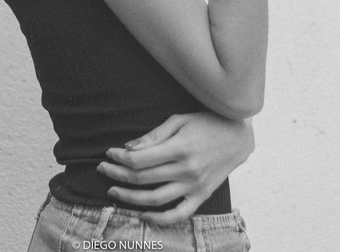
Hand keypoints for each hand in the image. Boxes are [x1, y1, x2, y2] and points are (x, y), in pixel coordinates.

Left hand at [97, 113, 253, 225]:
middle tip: (102, 169)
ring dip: (129, 197)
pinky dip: (159, 219)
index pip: (140, 159)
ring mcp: (194, 186)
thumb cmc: (205, 123)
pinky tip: (142, 213)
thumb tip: (128, 148)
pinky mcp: (201, 197)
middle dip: (118, 174)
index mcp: (179, 148)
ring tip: (113, 191)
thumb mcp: (179, 120)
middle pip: (143, 178)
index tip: (109, 153)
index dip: (120, 158)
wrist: (237, 137)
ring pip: (154, 199)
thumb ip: (153, 136)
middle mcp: (186, 170)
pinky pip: (177, 214)